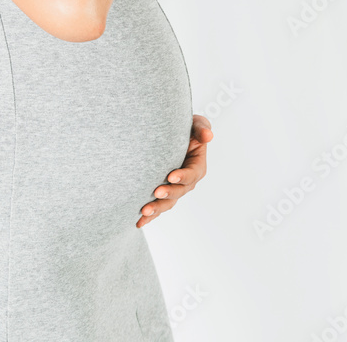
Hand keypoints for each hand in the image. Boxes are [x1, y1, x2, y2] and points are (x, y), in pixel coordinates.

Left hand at [136, 114, 213, 228]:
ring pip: (168, 203)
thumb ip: (201, 128)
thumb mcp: (196, 124)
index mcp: (197, 167)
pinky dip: (149, 216)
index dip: (182, 176)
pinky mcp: (163, 193)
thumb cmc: (186, 128)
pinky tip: (138, 222)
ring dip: (157, 208)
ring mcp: (174, 189)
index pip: (192, 174)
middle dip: (168, 194)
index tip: (170, 176)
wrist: (169, 133)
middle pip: (179, 192)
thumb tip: (208, 135)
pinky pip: (157, 206)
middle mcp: (187, 181)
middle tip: (155, 193)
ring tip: (144, 211)